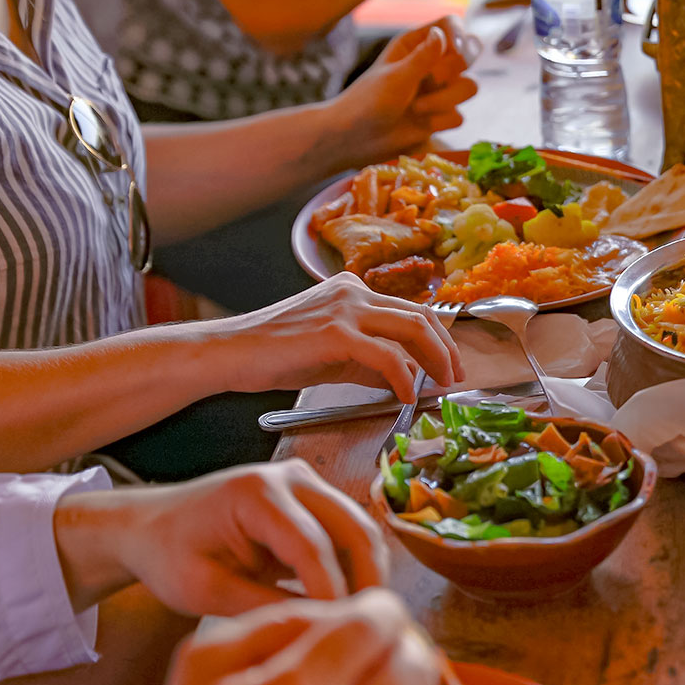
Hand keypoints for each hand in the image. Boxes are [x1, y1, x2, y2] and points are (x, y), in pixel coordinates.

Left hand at [54, 460, 387, 615]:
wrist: (152, 526)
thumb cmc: (169, 555)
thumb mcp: (205, 591)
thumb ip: (262, 606)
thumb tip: (316, 627)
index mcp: (255, 493)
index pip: (312, 546)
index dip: (332, 592)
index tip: (338, 635)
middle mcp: (291, 478)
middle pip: (354, 529)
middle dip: (367, 581)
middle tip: (369, 629)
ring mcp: (307, 484)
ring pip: (360, 530)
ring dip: (368, 574)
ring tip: (362, 621)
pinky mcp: (315, 498)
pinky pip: (349, 533)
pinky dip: (356, 567)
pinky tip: (351, 603)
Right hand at [208, 273, 463, 401]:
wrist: (228, 353)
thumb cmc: (273, 354)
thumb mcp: (332, 352)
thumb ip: (369, 360)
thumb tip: (405, 377)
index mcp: (352, 290)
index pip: (411, 309)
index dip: (439, 338)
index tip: (449, 364)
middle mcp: (353, 291)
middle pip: (422, 315)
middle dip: (447, 348)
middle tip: (455, 376)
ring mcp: (345, 308)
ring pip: (413, 329)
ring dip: (436, 359)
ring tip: (440, 384)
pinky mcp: (336, 332)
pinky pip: (387, 356)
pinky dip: (404, 377)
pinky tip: (407, 395)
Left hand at [328, 15, 478, 166]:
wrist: (357, 139)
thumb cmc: (368, 101)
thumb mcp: (396, 77)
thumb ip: (423, 57)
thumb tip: (442, 33)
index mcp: (415, 44)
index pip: (450, 25)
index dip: (459, 35)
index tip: (456, 49)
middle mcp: (431, 64)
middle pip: (467, 55)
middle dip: (450, 72)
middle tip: (430, 81)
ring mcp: (438, 90)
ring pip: (469, 87)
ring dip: (446, 100)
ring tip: (417, 109)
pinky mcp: (441, 115)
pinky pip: (459, 116)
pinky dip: (442, 121)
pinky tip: (421, 124)